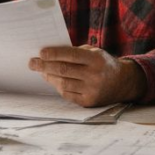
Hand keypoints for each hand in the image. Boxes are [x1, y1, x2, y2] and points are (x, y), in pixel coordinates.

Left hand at [29, 45, 145, 106]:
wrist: (122, 82)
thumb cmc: (102, 64)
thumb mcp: (94, 52)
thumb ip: (75, 52)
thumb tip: (49, 55)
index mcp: (96, 59)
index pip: (71, 55)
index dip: (54, 54)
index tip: (41, 52)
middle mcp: (95, 75)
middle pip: (63, 70)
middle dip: (45, 66)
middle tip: (32, 63)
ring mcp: (92, 90)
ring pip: (63, 84)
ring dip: (49, 77)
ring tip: (42, 72)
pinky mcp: (89, 102)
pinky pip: (67, 95)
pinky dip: (58, 87)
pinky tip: (54, 81)